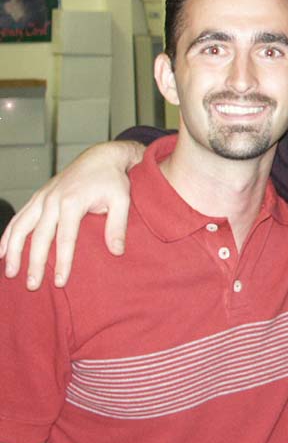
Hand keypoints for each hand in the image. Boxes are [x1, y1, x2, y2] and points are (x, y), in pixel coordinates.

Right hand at [0, 141, 143, 288]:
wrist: (101, 157)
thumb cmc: (112, 180)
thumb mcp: (122, 200)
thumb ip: (118, 225)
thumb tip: (116, 252)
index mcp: (72, 201)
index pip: (66, 238)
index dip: (63, 262)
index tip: (60, 282)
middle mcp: (52, 199)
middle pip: (40, 237)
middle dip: (35, 263)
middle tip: (33, 285)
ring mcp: (42, 197)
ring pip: (21, 227)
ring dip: (13, 251)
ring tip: (11, 273)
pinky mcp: (38, 196)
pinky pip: (19, 217)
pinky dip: (7, 235)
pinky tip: (1, 252)